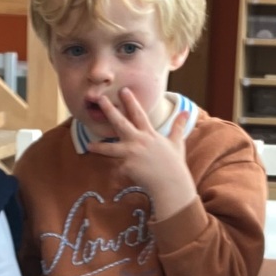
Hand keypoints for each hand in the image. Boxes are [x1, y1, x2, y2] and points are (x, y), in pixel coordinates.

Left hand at [85, 90, 197, 216]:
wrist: (172, 185)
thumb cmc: (175, 165)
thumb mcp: (177, 143)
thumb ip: (178, 126)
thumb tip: (186, 112)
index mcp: (150, 134)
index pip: (138, 114)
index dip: (130, 101)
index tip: (123, 90)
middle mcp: (139, 141)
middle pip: (120, 123)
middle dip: (110, 110)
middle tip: (100, 100)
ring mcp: (132, 154)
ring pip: (111, 149)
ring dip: (99, 147)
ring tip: (89, 145)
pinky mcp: (128, 167)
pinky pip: (119, 169)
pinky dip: (118, 173)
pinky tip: (117, 176)